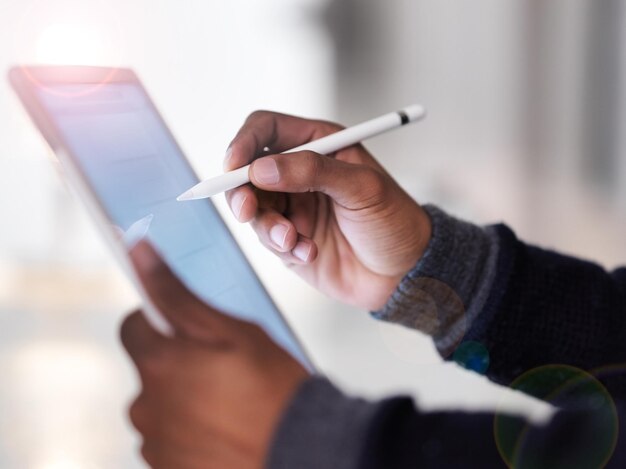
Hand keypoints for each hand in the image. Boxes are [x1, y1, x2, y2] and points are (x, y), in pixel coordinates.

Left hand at [121, 241, 307, 468]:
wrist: (300, 451)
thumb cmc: (273, 390)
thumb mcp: (231, 329)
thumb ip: (176, 292)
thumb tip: (140, 252)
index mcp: (157, 365)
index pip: (134, 326)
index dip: (164, 320)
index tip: (191, 328)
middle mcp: (146, 407)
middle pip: (152, 367)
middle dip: (179, 361)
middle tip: (225, 367)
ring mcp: (157, 443)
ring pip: (164, 404)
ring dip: (187, 398)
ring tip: (230, 402)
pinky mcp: (169, 468)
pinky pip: (172, 438)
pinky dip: (191, 430)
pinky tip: (225, 427)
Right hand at [225, 111, 431, 309]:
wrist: (405, 272)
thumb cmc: (395, 221)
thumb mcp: (362, 187)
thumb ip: (312, 172)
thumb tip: (261, 168)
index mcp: (319, 145)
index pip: (266, 130)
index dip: (244, 143)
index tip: (234, 165)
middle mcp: (299, 174)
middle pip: (247, 170)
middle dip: (241, 190)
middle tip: (247, 210)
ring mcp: (292, 207)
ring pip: (253, 208)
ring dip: (267, 226)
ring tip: (293, 240)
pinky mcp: (289, 239)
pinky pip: (268, 238)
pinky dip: (284, 246)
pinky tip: (310, 251)